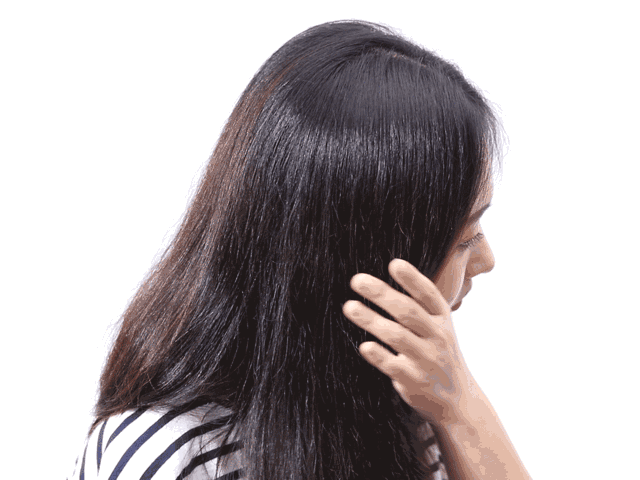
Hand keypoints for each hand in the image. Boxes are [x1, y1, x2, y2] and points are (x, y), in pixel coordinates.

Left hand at [343, 258, 478, 426]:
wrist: (458, 400)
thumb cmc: (439, 353)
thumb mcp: (438, 327)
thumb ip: (418, 305)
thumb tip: (390, 270)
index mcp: (442, 319)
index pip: (428, 294)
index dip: (412, 279)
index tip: (393, 263)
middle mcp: (438, 336)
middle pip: (408, 312)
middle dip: (382, 294)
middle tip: (356, 280)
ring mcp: (427, 360)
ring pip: (398, 337)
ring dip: (371, 320)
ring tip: (349, 307)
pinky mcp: (415, 381)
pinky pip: (394, 367)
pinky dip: (380, 356)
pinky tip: (364, 346)